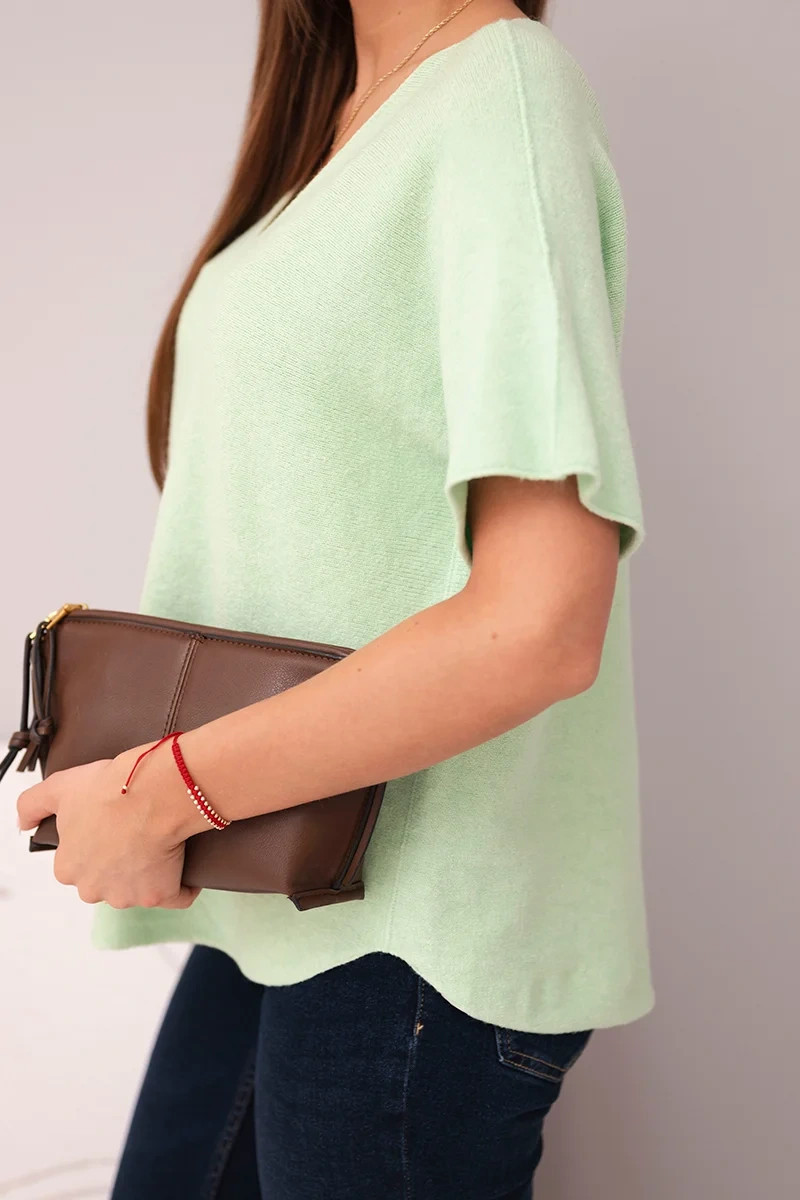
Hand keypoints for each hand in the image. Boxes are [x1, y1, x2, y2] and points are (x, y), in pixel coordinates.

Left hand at [16, 746, 206, 909]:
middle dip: (120, 863)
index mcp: (68, 868)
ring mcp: (128, 896)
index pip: (80, 862)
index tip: (111, 824)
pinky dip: (181, 884)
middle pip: (108, 880)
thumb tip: (23, 825)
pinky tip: (182, 862)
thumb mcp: (60, 786)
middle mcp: (93, 889)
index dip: (97, 841)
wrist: (156, 792)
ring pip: (138, 889)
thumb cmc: (110, 788)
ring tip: (159, 839)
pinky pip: (175, 896)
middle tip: (136, 829)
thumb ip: (31, 804)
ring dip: (150, 872)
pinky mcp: (161, 896)